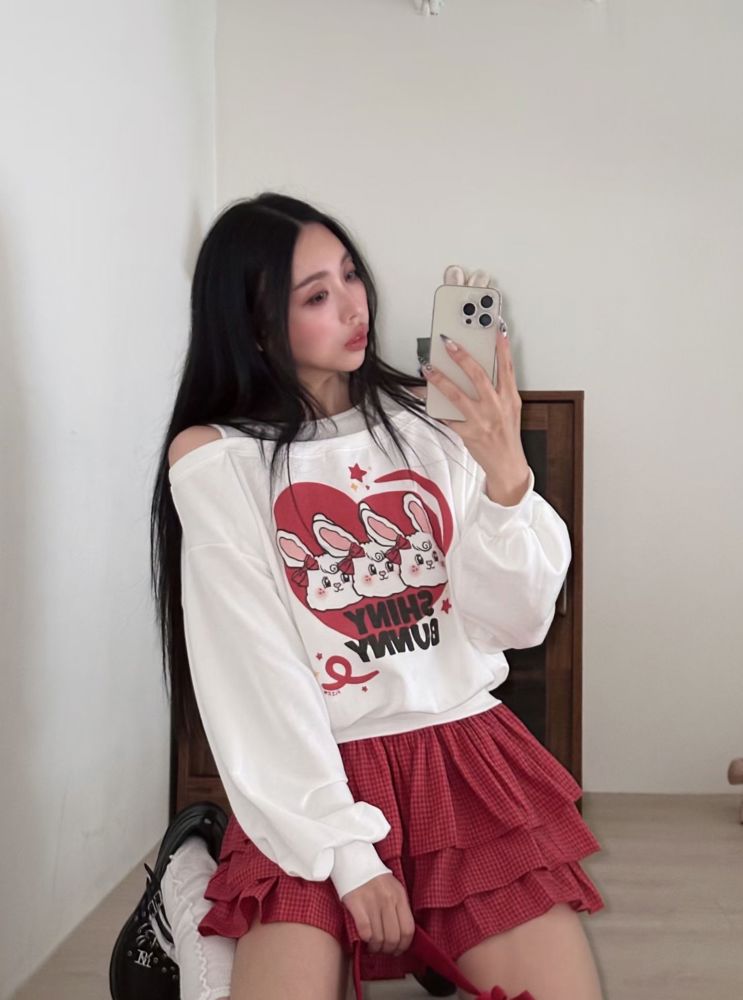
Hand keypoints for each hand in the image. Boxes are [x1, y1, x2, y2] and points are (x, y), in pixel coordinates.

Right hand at [341, 873, 414, 955]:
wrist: (354, 860)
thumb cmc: (375, 878)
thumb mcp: (394, 889)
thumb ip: (400, 908)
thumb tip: (402, 935)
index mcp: (400, 896)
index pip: (408, 929)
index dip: (404, 945)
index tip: (399, 950)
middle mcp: (388, 900)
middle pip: (393, 937)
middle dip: (389, 949)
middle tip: (384, 950)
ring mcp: (372, 902)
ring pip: (379, 938)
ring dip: (376, 947)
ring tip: (373, 945)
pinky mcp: (356, 904)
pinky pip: (365, 932)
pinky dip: (366, 940)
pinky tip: (365, 938)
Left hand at [423, 265, 529, 505]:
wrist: (507, 465)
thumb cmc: (507, 435)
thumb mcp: (511, 409)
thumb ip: (499, 389)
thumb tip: (482, 369)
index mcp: (510, 398)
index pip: (507, 367)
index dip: (501, 347)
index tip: (495, 329)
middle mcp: (496, 407)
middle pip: (478, 376)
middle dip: (462, 357)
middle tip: (448, 343)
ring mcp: (481, 421)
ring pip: (457, 395)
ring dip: (440, 380)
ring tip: (428, 368)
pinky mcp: (468, 433)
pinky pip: (446, 416)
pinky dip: (434, 406)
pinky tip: (423, 395)